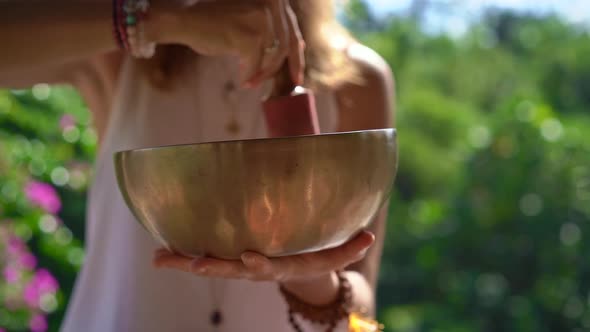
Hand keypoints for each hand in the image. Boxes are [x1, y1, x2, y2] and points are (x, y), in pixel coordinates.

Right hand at [150, 0, 304, 86]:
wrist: (183, 19)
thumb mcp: (249, 23)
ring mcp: (260, 18)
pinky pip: (256, 64)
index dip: (296, 56)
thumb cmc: (213, 24)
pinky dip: (249, 75)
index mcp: (272, 0)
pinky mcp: (249, 35)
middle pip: (284, 47)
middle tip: (265, 85)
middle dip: (275, 70)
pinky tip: (241, 79)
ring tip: (248, 81)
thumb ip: (271, 31)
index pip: (291, 31)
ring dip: (260, 74)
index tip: (297, 77)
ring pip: (271, 58)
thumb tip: (298, 48)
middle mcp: (270, 4)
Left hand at [153, 230, 373, 282]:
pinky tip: (156, 253)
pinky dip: (177, 257)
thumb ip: (349, 248)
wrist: (290, 272)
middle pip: (231, 270)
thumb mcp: (331, 256)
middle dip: (214, 266)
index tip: (248, 256)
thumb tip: (369, 236)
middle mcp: (253, 269)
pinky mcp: (225, 258)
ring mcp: (236, 266)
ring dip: (184, 262)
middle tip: (194, 263)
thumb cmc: (310, 259)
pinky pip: (198, 258)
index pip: (268, 267)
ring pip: (209, 265)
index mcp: (278, 267)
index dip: (258, 263)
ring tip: (159, 258)